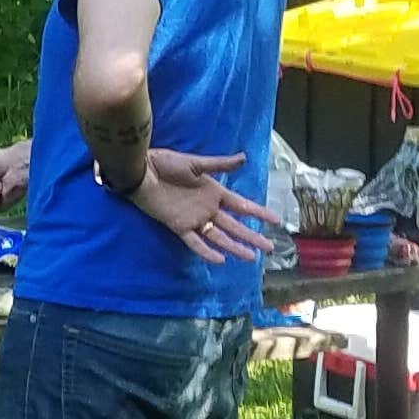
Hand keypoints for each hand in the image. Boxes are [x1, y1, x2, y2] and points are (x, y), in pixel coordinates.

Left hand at [128, 148, 281, 267]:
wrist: (141, 172)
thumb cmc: (166, 163)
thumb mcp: (196, 162)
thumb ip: (220, 164)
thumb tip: (244, 158)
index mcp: (214, 192)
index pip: (242, 205)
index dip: (259, 213)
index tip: (276, 221)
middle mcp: (208, 208)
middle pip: (235, 225)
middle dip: (252, 236)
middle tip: (270, 248)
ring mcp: (194, 219)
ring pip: (219, 237)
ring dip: (235, 246)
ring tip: (251, 257)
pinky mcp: (179, 226)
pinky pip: (195, 242)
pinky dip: (207, 251)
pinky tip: (221, 259)